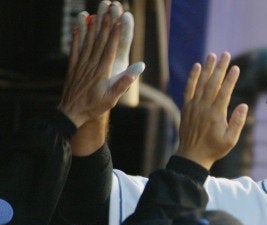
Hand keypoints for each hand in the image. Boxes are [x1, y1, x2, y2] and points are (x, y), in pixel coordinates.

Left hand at [58, 3, 143, 127]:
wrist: (71, 113)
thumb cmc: (94, 107)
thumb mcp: (112, 98)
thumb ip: (124, 82)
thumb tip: (139, 68)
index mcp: (102, 72)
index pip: (110, 49)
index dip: (114, 34)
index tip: (118, 21)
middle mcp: (91, 66)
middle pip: (99, 42)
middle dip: (105, 25)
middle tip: (109, 11)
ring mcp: (81, 65)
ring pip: (87, 43)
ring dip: (92, 27)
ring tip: (96, 14)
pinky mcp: (73, 68)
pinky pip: (75, 50)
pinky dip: (77, 38)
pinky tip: (79, 28)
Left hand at [176, 52, 248, 168]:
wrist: (192, 156)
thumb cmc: (214, 148)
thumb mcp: (230, 140)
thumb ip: (237, 122)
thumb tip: (244, 105)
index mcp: (216, 115)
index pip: (224, 92)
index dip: (230, 79)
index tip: (236, 68)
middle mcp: (204, 108)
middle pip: (213, 83)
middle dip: (220, 68)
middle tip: (226, 54)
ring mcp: (194, 106)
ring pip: (201, 83)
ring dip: (207, 68)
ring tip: (212, 55)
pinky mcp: (187, 107)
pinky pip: (189, 89)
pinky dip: (193, 77)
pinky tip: (197, 66)